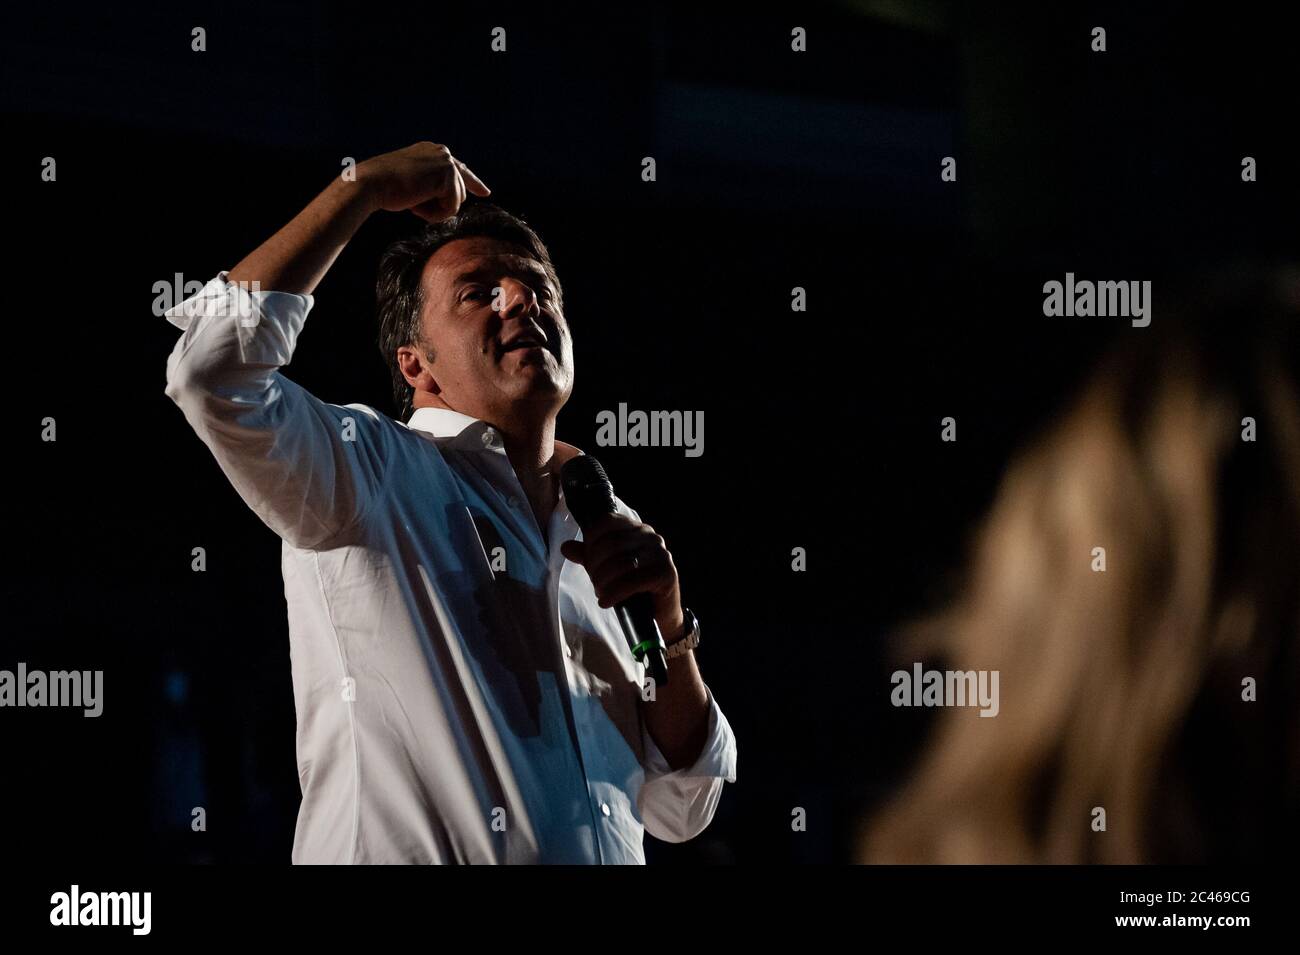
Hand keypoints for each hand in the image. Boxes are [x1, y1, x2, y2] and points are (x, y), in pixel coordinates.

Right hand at [357, 141, 490, 221]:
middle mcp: (442, 152)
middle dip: (440, 206)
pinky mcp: (448, 175)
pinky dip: (435, 214)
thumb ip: (429, 186)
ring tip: (412, 203)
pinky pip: (452, 208)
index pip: (459, 169)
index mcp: (432, 151)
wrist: (371, 183)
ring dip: (435, 211)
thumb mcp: (409, 183)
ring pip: (456, 201)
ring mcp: (446, 162)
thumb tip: (450, 200)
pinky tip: (416, 206)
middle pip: (460, 191)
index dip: (474, 183)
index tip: (486, 192)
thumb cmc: (383, 187)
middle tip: (413, 203)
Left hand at [560, 514, 683, 637]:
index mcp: (635, 529)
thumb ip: (588, 556)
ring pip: (620, 563)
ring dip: (603, 582)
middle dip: (595, 567)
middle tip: (596, 584)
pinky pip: (632, 581)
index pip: (606, 522)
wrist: (660, 615)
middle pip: (610, 544)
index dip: (590, 542)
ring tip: (601, 593)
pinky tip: (606, 602)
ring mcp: (660, 554)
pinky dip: (614, 593)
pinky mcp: (666, 574)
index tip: (589, 562)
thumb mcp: (606, 569)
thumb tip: (566, 547)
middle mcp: (650, 536)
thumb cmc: (633, 588)